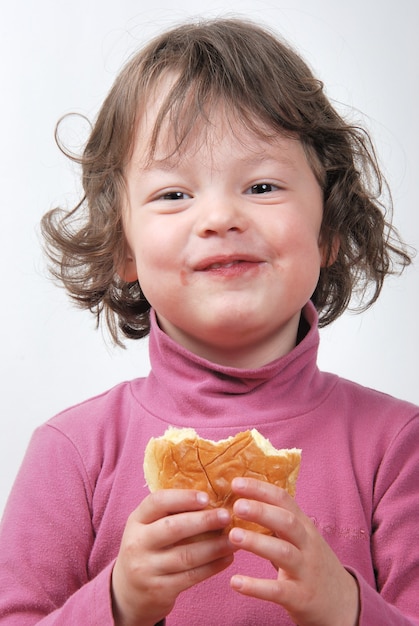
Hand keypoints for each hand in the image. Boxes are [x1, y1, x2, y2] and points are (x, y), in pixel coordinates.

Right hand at [112, 489, 233, 625]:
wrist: (128, 593)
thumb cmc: (148, 549)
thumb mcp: (148, 527)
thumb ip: (170, 513)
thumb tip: (212, 496)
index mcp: (136, 521)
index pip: (157, 502)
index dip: (183, 497)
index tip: (206, 497)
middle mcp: (137, 543)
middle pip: (173, 528)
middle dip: (203, 521)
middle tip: (226, 515)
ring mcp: (146, 569)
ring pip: (186, 555)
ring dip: (214, 546)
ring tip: (234, 538)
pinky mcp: (159, 590)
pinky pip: (191, 576)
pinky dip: (212, 566)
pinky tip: (227, 558)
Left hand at [228, 478, 358, 625]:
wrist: (343, 603)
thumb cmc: (311, 563)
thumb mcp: (302, 538)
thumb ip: (278, 521)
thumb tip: (243, 500)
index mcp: (304, 526)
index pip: (284, 500)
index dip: (260, 489)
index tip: (236, 483)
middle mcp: (308, 545)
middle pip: (287, 522)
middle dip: (261, 511)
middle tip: (237, 506)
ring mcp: (306, 571)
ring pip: (283, 552)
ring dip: (257, 543)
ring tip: (232, 536)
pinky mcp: (301, 597)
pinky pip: (278, 590)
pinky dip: (256, 587)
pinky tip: (235, 582)